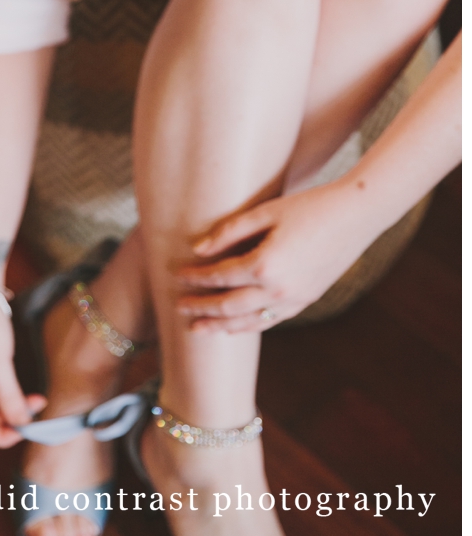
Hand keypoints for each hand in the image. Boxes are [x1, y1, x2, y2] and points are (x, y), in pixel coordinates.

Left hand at [178, 181, 379, 332]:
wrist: (357, 215)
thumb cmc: (309, 206)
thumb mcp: (265, 212)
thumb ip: (228, 232)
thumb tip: (198, 249)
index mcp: (265, 265)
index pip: (219, 277)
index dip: (196, 278)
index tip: (177, 276)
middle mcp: (279, 289)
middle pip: (229, 306)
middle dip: (202, 308)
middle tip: (179, 308)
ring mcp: (295, 298)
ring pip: (250, 320)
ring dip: (221, 326)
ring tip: (199, 329)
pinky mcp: (307, 299)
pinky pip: (272, 319)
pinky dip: (250, 325)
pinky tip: (235, 327)